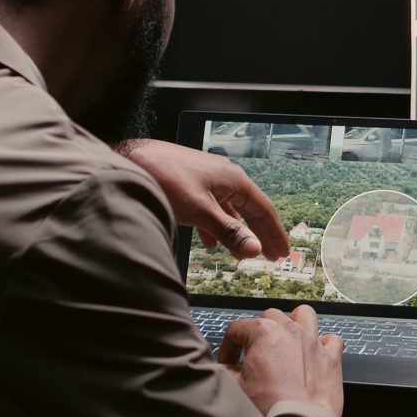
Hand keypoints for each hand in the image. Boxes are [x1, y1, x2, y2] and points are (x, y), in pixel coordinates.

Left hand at [122, 139, 289, 260]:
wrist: (134, 160)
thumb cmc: (167, 179)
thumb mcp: (200, 211)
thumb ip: (229, 232)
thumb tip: (255, 250)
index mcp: (235, 180)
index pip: (264, 210)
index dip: (274, 233)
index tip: (282, 252)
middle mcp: (226, 177)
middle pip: (250, 209)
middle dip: (259, 234)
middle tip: (271, 256)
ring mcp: (209, 179)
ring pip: (230, 210)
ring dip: (238, 232)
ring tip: (242, 253)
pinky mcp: (193, 184)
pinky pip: (213, 208)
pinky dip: (217, 226)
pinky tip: (210, 242)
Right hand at [218, 305, 344, 416]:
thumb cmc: (268, 409)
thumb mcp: (235, 388)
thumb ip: (225, 371)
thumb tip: (224, 366)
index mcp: (263, 333)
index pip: (237, 329)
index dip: (228, 347)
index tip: (228, 363)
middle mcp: (290, 330)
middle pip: (270, 317)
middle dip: (259, 333)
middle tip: (255, 355)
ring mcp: (314, 342)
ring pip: (304, 314)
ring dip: (294, 323)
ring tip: (287, 341)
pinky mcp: (332, 358)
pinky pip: (333, 339)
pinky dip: (324, 344)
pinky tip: (315, 355)